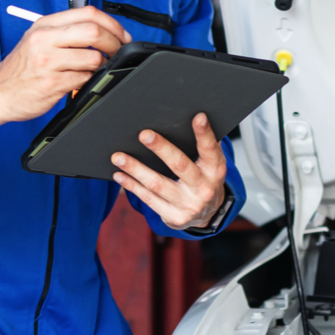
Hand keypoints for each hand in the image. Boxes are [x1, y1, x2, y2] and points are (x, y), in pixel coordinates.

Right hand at [0, 6, 129, 154]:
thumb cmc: (21, 68)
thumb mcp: (38, 40)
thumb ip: (66, 31)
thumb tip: (103, 30)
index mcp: (44, 25)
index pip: (88, 13)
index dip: (113, 24)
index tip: (121, 35)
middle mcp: (45, 40)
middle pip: (94, 32)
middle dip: (114, 43)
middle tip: (117, 52)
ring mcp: (48, 62)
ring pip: (93, 58)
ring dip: (102, 65)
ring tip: (94, 68)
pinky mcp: (52, 83)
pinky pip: (84, 79)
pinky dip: (89, 80)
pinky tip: (80, 80)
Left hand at [111, 113, 227, 230]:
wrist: (207, 214)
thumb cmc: (204, 180)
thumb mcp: (210, 164)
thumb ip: (201, 148)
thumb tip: (181, 121)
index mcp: (215, 170)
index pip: (210, 150)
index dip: (204, 134)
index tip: (198, 117)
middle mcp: (204, 188)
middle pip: (180, 166)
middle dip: (161, 149)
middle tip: (144, 134)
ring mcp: (189, 205)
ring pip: (157, 184)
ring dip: (136, 169)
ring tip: (118, 157)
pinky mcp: (174, 217)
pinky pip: (148, 199)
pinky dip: (132, 185)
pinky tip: (120, 175)